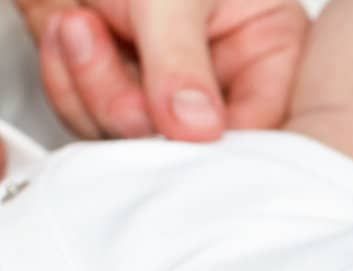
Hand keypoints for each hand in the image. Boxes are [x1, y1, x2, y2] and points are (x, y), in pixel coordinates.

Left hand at [14, 0, 308, 140]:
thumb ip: (181, 58)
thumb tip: (195, 127)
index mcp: (268, 49)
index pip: (262, 126)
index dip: (218, 142)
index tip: (173, 128)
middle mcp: (222, 78)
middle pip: (193, 144)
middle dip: (134, 105)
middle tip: (98, 45)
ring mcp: (165, 87)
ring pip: (134, 137)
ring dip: (90, 84)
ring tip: (79, 23)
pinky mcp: (114, 87)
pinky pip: (90, 118)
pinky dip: (66, 78)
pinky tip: (68, 28)